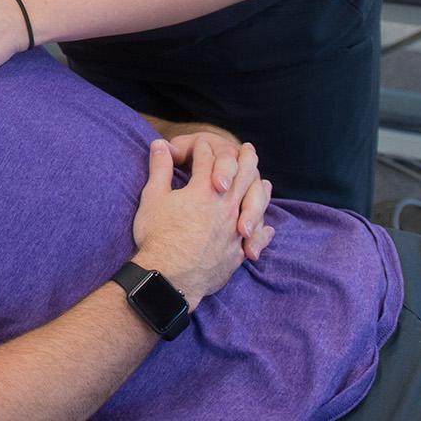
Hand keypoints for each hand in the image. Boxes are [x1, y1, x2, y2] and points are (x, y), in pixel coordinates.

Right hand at [163, 129, 274, 260]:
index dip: (203, 148)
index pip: (208, 160)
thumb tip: (159, 144)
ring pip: (254, 203)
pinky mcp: (237, 252)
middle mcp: (226, 206)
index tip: (201, 144)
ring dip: (259, 189)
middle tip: (247, 149)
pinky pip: (257, 238)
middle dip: (243, 159)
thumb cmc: (157, 236)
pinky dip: (263, 230)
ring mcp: (234, 230)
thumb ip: (160, 168)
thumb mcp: (153, 197)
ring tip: (263, 181)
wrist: (168, 278)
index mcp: (204, 190)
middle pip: (241, 175)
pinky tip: (267, 228)